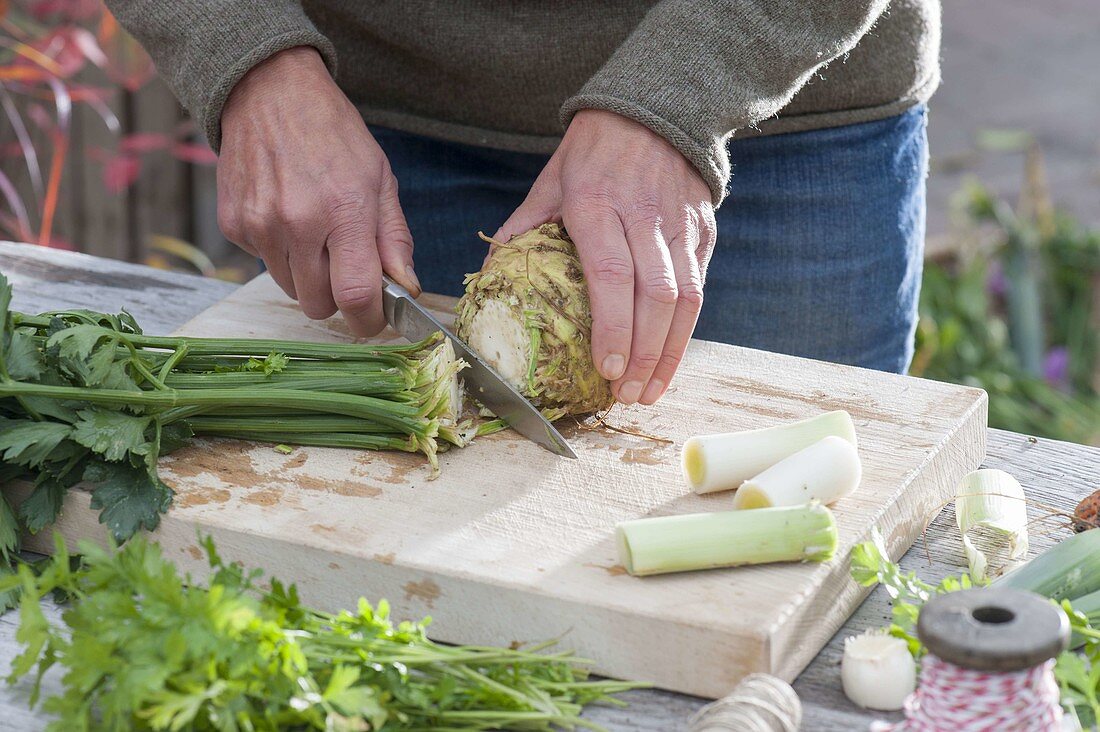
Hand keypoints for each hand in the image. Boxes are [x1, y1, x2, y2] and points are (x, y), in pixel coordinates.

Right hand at [217, 47, 419, 335]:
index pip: (355, 295)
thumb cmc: (334, 135)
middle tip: (346, 268)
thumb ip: (394, 238)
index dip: (368, 321)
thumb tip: (407, 287)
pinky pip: (264, 263)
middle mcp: (297, 223)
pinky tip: (287, 216)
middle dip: (337, 299)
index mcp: (343, 211)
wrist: (269, 92)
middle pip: (318, 305)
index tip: (374, 320)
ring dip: (308, 276)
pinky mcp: (234, 225)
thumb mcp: (380, 180)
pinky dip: (281, 253)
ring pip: (291, 289)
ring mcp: (260, 225)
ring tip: (316, 233)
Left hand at [495, 110, 715, 404]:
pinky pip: (700, 288)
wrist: (656, 109)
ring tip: (649, 392)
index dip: (612, 325)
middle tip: (625, 396)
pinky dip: (686, 331)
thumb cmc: (593, 151)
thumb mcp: (551, 180)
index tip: (605, 368)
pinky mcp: (703, 231)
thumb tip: (492, 271)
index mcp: (597, 203)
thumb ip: (525, 227)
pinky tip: (668, 361)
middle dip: (643, 354)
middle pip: (654, 295)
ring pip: (685, 298)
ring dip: (669, 352)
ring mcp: (680, 225)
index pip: (610, 273)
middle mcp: (643, 216)